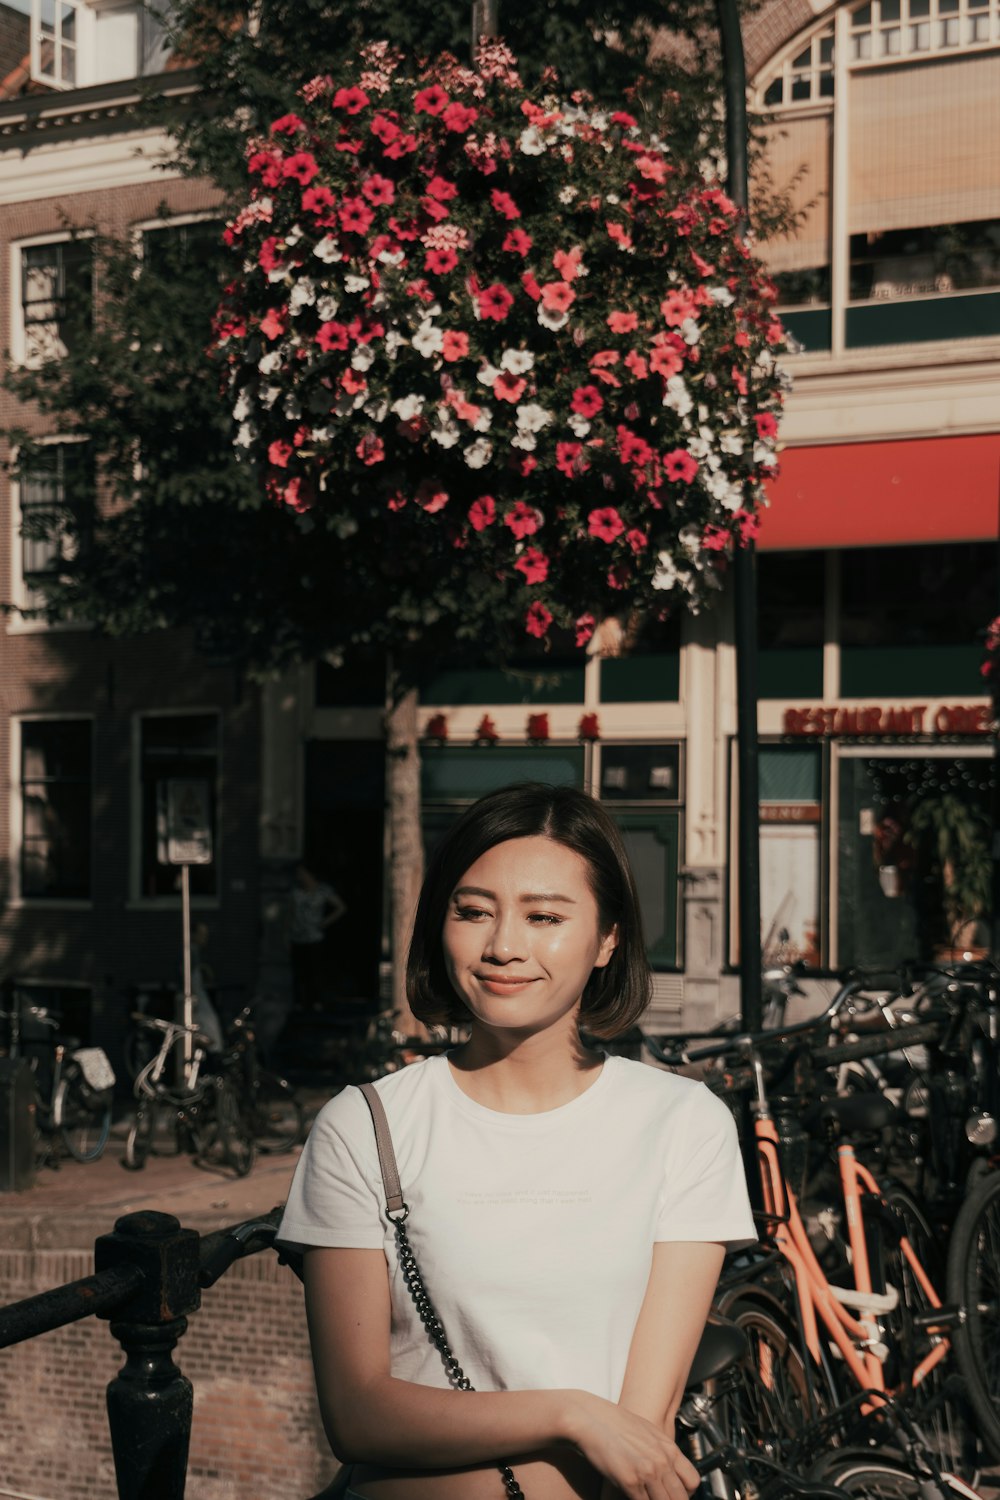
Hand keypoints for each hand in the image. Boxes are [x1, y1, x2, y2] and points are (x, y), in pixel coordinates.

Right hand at [568, 1393, 699, 1499]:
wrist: (590, 1418)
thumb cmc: (614, 1423)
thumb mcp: (646, 1432)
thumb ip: (660, 1452)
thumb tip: (667, 1470)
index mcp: (668, 1448)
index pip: (693, 1482)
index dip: (686, 1494)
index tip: (675, 1495)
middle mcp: (662, 1461)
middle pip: (681, 1498)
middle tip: (658, 1498)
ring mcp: (647, 1472)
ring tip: (645, 1497)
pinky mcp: (630, 1481)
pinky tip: (631, 1497)